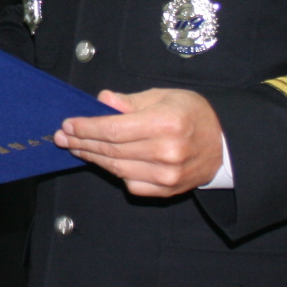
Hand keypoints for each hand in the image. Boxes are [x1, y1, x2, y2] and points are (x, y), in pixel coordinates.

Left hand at [54, 88, 224, 197]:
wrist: (223, 144)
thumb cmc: (193, 115)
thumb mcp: (164, 96)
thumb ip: (131, 102)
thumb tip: (103, 100)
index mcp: (166, 123)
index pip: (114, 130)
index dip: (86, 128)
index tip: (68, 125)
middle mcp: (167, 152)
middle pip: (112, 150)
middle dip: (83, 142)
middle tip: (63, 137)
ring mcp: (167, 176)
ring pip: (117, 168)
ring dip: (92, 157)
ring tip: (76, 147)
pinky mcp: (166, 190)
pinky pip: (130, 183)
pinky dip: (114, 171)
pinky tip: (102, 159)